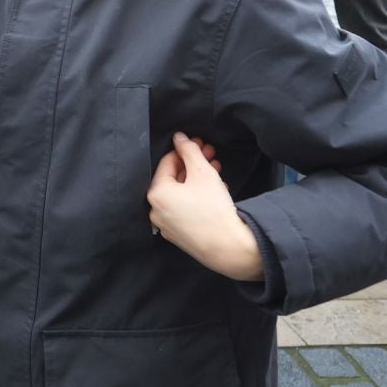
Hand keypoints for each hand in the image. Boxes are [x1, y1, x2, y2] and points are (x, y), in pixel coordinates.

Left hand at [147, 133, 261, 281]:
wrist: (230, 248)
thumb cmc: (215, 208)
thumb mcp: (202, 172)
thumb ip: (189, 150)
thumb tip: (179, 137)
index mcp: (156, 193)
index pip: (168, 162)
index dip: (185, 149)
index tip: (200, 143)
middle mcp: (156, 211)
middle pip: (174, 178)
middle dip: (194, 164)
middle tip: (211, 154)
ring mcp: (167, 226)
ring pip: (181, 194)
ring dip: (198, 179)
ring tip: (217, 169)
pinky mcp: (180, 236)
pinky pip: (185, 209)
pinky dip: (197, 197)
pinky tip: (215, 190)